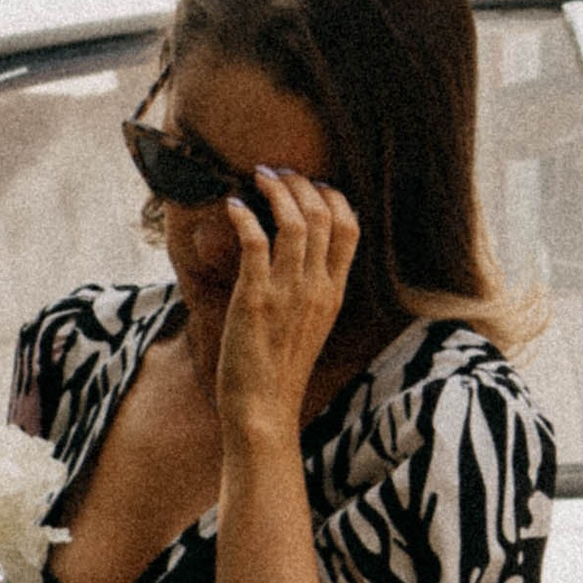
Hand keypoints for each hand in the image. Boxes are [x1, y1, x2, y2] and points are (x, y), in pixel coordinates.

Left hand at [217, 168, 359, 444]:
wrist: (263, 410)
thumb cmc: (279, 371)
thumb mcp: (309, 326)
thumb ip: (310, 291)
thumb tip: (297, 259)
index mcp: (334, 293)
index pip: (349, 228)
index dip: (333, 197)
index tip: (312, 184)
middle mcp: (317, 288)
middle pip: (322, 216)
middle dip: (301, 184)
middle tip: (278, 172)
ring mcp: (288, 293)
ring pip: (294, 223)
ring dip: (276, 192)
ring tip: (258, 176)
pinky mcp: (255, 299)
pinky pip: (255, 243)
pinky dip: (245, 217)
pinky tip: (233, 206)